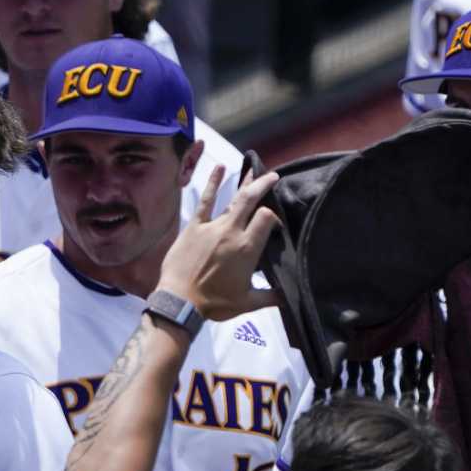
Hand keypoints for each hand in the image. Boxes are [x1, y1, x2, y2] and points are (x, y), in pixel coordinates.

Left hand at [156, 169, 281, 321]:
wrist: (180, 302)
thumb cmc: (214, 303)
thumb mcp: (248, 303)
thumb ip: (271, 297)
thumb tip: (290, 297)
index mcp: (247, 248)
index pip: (268, 218)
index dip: (274, 217)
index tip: (275, 223)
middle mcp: (232, 232)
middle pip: (252, 200)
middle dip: (264, 185)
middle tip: (274, 177)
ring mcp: (212, 227)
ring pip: (233, 199)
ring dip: (245, 183)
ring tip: (255, 170)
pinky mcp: (194, 226)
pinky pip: (205, 201)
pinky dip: (213, 183)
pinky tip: (219, 167)